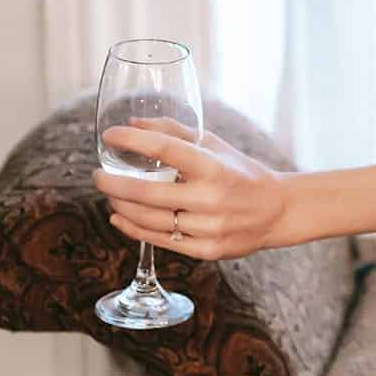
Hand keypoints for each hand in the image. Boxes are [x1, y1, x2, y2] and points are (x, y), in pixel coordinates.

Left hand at [94, 119, 291, 259]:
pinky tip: (119, 218)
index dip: (132, 140)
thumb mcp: (214, 145)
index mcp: (214, 166)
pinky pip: (160, 241)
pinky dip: (133, 229)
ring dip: (120, 206)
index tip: (110, 135)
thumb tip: (132, 124)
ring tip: (110, 195)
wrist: (278, 210)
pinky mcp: (207, 250)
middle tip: (98, 175)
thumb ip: (174, 132)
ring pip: (149, 220)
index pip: (165, 149)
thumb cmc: (241, 173)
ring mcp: (209, 228)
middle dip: (113, 183)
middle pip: (146, 193)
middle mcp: (211, 198)